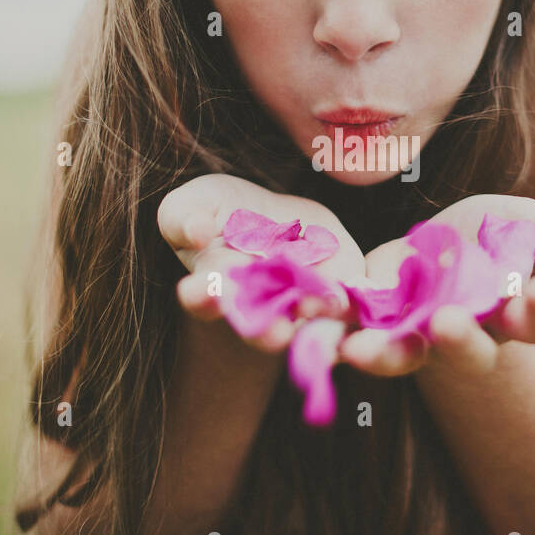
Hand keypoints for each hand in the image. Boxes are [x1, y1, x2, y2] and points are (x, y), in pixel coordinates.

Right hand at [157, 174, 364, 353]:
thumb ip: (183, 217)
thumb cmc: (220, 210)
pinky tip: (351, 302)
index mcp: (213, 288)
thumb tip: (196, 231)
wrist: (275, 214)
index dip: (202, 295)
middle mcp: (256, 308)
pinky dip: (348, 307)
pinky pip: (346, 308)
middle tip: (274, 331)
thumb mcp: (194, 203)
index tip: (199, 289)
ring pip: (305, 324)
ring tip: (318, 311)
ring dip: (312, 322)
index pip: (203, 297)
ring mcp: (298, 305)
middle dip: (266, 329)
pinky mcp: (337, 294)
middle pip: (259, 325)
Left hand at [338, 194, 534, 376]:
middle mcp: (463, 338)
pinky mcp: (365, 330)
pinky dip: (336, 341)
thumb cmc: (474, 239)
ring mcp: (412, 338)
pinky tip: (322, 335)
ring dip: (386, 356)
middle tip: (452, 324)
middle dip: (462, 341)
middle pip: (471, 353)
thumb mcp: (511, 222)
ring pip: (404, 357)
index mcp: (507, 314)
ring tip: (362, 350)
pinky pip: (351, 341)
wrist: (411, 252)